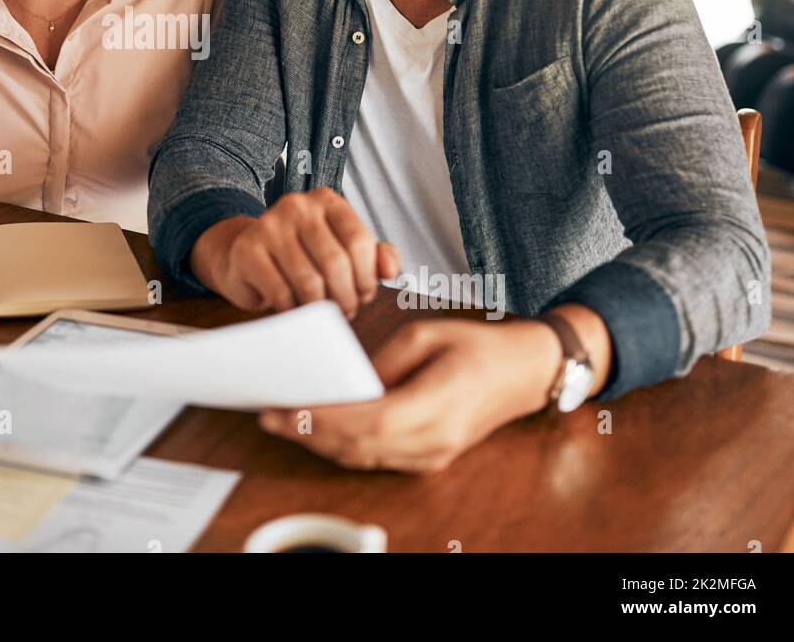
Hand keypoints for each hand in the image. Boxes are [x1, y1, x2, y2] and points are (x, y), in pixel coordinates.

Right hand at [188, 188, 400, 318]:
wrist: (245, 256)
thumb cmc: (302, 256)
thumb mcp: (342, 249)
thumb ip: (375, 256)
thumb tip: (390, 270)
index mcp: (326, 200)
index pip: (359, 241)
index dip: (367, 277)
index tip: (364, 295)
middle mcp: (297, 205)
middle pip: (335, 262)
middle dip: (347, 297)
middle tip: (346, 311)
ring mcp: (269, 225)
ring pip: (309, 281)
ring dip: (321, 308)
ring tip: (323, 314)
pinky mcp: (247, 250)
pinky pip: (281, 292)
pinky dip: (294, 310)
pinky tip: (296, 310)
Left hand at [258, 317, 563, 472]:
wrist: (525, 371)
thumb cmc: (479, 345)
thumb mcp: (426, 334)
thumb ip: (383, 363)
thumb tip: (348, 384)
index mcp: (439, 405)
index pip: (369, 423)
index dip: (324, 420)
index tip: (288, 408)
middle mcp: (436, 440)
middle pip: (360, 447)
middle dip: (309, 433)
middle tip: (268, 415)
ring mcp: (435, 455)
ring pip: (365, 458)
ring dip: (321, 443)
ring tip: (283, 422)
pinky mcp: (431, 458)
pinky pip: (378, 459)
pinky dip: (343, 447)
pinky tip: (318, 431)